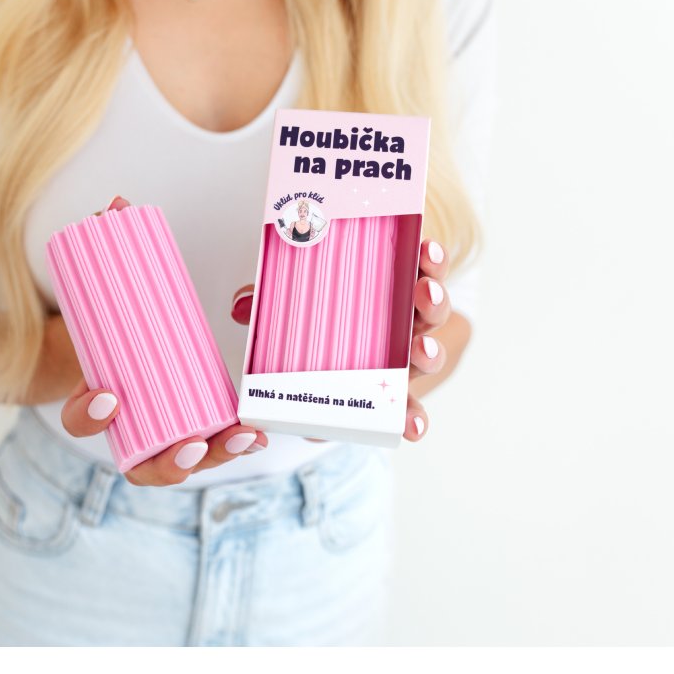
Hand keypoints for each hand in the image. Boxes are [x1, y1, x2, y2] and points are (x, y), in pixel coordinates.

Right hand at [61, 194, 267, 486]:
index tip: (109, 395)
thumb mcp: (111, 287)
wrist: (128, 341)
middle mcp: (128, 429)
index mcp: (96, 398)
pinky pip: (210, 451)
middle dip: (168, 462)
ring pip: (180, 465)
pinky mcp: (194, 433)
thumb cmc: (120, 322)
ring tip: (238, 435)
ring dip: (212, 457)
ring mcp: (161, 437)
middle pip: (141, 463)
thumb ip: (109, 245)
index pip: (81, 420)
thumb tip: (115, 205)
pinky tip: (255, 432)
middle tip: (191, 443)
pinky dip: (232, 444)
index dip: (89, 416)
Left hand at [229, 237, 452, 443]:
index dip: (427, 261)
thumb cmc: (319, 336)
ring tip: (422, 349)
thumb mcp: (294, 312)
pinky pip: (408, 410)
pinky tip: (413, 426)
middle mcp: (403, 330)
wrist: (324, 391)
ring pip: (426, 355)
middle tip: (423, 290)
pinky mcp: (392, 404)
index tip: (427, 248)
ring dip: (429, 350)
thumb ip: (269, 305)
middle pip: (428, 311)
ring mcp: (402, 368)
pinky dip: (414, 417)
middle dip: (432, 299)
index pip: (414, 272)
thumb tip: (241, 305)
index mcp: (388, 298)